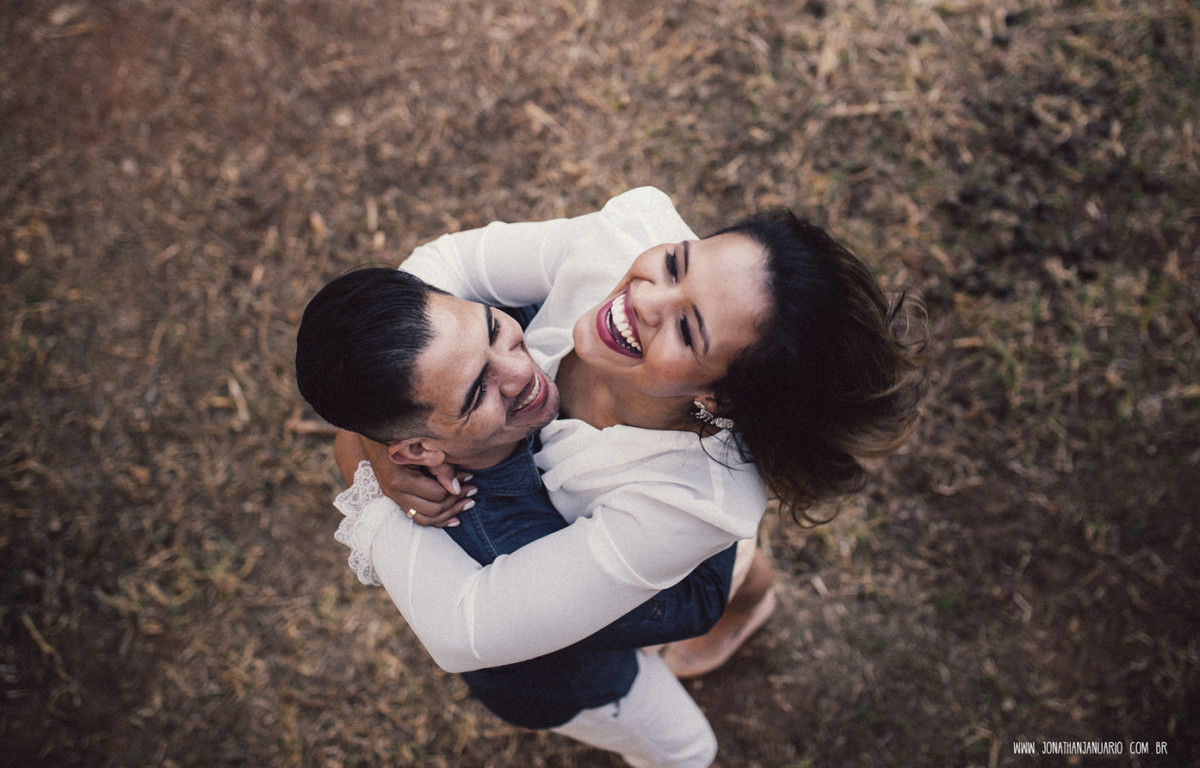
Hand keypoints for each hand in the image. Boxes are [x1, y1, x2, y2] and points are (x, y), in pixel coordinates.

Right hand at [353, 433, 475, 527]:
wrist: (374, 427)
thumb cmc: (403, 433)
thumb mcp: (423, 445)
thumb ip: (441, 466)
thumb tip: (456, 489)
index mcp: (400, 478)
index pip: (436, 495)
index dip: (456, 490)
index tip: (470, 478)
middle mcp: (394, 492)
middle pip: (432, 510)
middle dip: (456, 503)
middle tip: (473, 490)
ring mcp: (393, 496)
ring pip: (425, 519)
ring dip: (449, 514)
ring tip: (468, 503)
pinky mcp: (395, 497)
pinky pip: (417, 516)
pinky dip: (437, 519)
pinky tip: (454, 518)